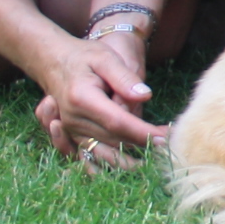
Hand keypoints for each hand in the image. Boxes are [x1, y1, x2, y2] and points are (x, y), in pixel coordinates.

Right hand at [32, 29, 160, 170]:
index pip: (118, 122)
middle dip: (142, 145)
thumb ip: (124, 77)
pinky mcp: (73, 135)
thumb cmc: (84, 56)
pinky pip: (92, 154)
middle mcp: (73, 119)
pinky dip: (110, 161)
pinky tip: (129, 166)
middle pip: (113, 139)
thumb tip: (145, 96)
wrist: (54, 62)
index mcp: (82, 99)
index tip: (165, 138)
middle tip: (170, 147)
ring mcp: (71, 130)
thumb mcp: (106, 58)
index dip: (142, 133)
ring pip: (103, 151)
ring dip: (128, 159)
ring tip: (155, 161)